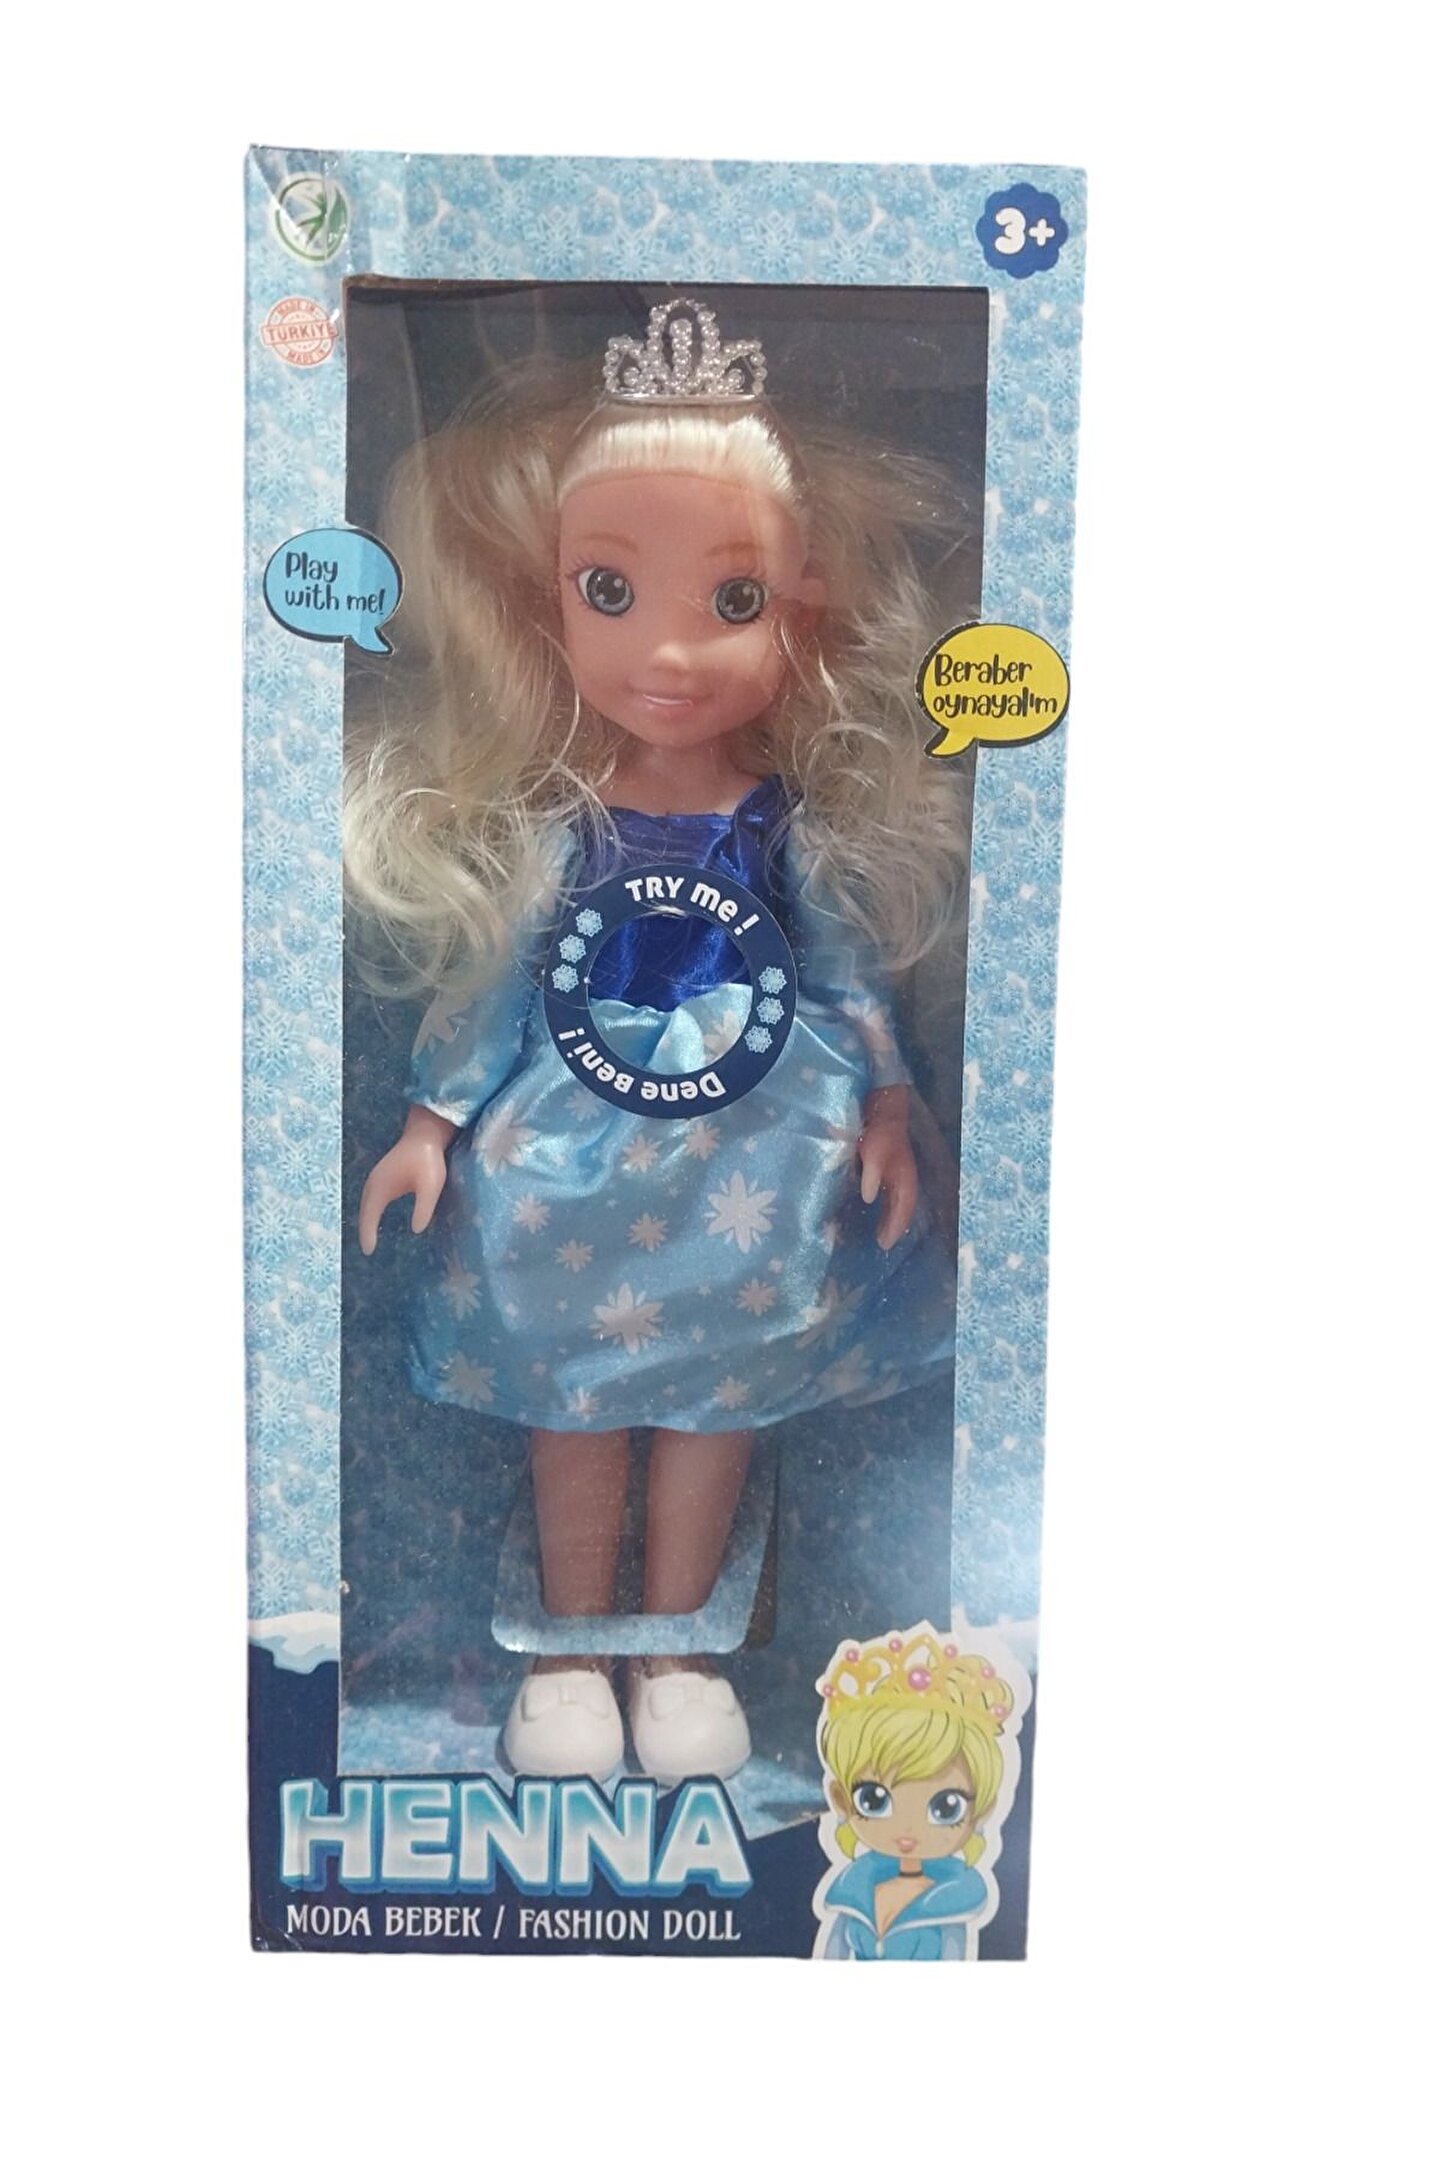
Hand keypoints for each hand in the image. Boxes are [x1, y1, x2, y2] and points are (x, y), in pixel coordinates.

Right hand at [358, 1105, 456, 1254]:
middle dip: (364, 1229)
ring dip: (366, 1219)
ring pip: (367, 1203)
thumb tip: (416, 1230)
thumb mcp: (430, 1186)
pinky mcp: (384, 1175)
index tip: (368, 1252)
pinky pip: (372, 1197)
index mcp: (380, 1187)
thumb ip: (423, 1207)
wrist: (426, 1132)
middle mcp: (374, 1183)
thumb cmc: (428, 1159)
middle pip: (364, 1211)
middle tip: (367, 1249)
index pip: (369, 1216)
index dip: (367, 1234)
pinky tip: (377, 1215)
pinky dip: (371, 1210)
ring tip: (369, 1237)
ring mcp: (377, 1177)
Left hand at [857, 1087, 917, 1250]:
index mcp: (905, 1178)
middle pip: (903, 1208)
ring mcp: (899, 1172)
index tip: (885, 1244)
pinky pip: (891, 1193)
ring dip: (891, 1217)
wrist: (884, 1108)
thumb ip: (872, 1174)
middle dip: (895, 1226)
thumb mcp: (873, 1152)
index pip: (904, 1208)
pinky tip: (874, 1208)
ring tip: (880, 1234)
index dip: (895, 1227)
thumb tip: (869, 1198)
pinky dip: (886, 1205)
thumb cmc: (879, 1131)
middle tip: (883, 1244)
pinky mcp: (890, 1167)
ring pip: (898, 1201)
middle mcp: (905, 1178)